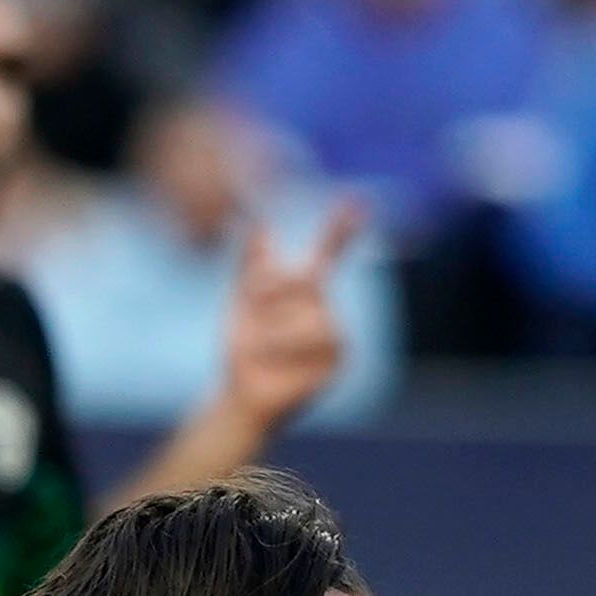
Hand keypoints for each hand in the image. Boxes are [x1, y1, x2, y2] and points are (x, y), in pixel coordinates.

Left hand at [208, 196, 362, 435]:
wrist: (239, 395)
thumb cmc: (242, 348)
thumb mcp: (241, 301)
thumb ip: (251, 265)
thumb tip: (258, 222)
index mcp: (305, 290)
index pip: (329, 251)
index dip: (341, 226)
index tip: (357, 200)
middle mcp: (325, 307)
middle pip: (306, 281)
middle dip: (270, 294)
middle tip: (251, 317)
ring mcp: (335, 335)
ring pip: (311, 316)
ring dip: (274, 330)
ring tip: (260, 348)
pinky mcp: (338, 360)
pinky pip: (314, 344)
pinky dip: (284, 352)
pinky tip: (275, 366)